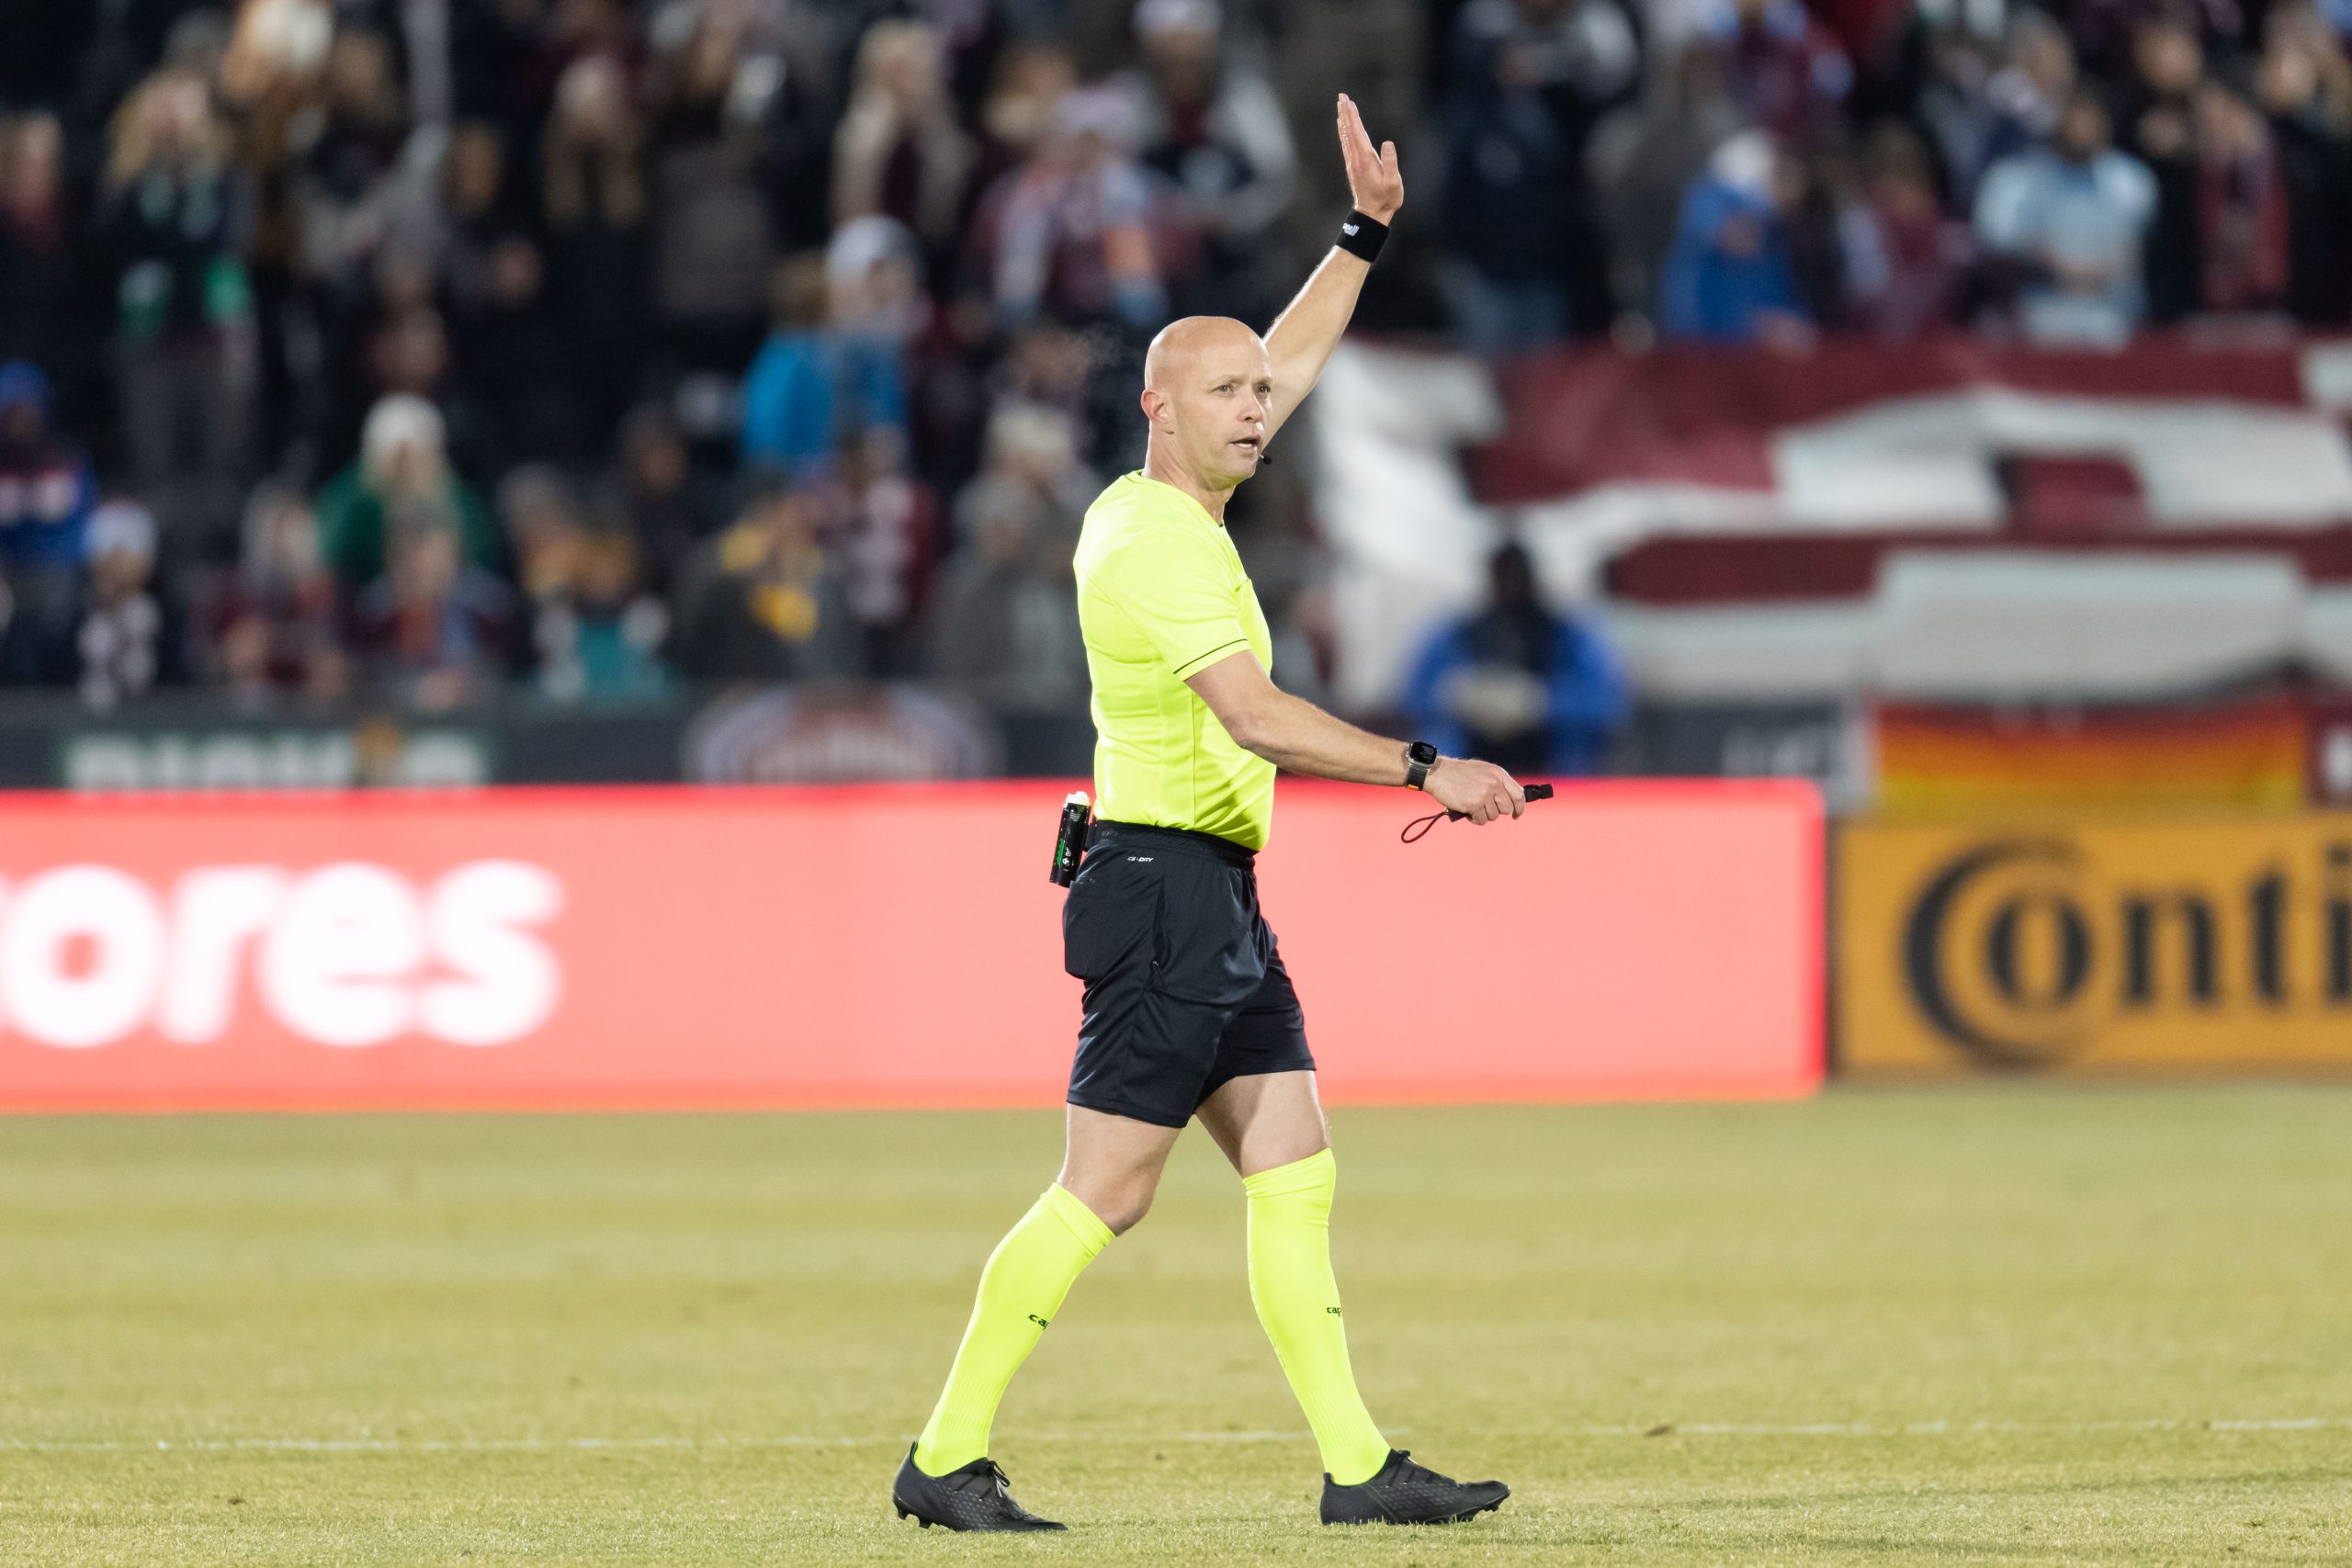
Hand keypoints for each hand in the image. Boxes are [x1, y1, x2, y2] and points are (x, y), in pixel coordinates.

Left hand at [1336, 93, 1401, 222]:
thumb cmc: (1386, 199)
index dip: (1353, 116)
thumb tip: (1387, 143)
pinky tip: (1343, 126)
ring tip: (1341, 106)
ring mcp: (1353, 163)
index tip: (1348, 101)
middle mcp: (1356, 159)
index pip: (1357, 132)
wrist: (1372, 214)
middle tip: (1341, 96)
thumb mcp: (1393, 182)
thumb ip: (1390, 162)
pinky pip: (1346, 144)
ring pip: (1346, 136)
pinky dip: (1344, 132)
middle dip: (1346, 112)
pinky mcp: (1353, 167)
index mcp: (1366, 159)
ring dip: (1344, 120)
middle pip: (1349, 131)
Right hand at [1423, 756, 1523, 823]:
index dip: (1519, 807)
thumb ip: (1497, 782)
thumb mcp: (1483, 771)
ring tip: (1472, 805)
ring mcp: (1485, 794)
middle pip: (1506, 808)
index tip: (1515, 814)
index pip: (1519, 794)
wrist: (1438, 773)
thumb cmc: (1458, 773)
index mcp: (1498, 774)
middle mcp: (1494, 783)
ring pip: (1493, 816)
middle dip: (1496, 811)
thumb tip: (1510, 800)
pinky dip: (1474, 819)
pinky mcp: (1474, 804)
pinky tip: (1467, 810)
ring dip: (1483, 814)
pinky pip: (1481, 820)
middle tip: (1484, 808)